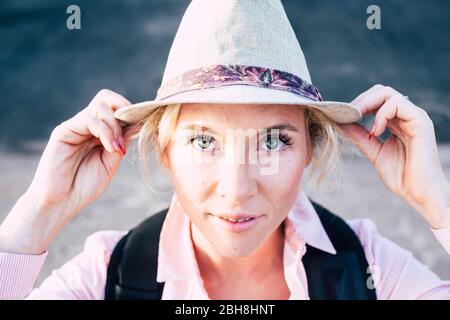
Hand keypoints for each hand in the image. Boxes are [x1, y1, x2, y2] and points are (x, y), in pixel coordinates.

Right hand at [0, 89, 140, 253]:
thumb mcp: (111, 162)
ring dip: (115, 125)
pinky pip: (90, 120)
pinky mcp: (64, 131)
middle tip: (129, 133)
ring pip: (100, 106)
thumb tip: (139, 123)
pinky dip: (105, 131)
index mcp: (99, 132)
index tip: (142, 129)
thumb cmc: (85, 186)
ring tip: (118, 148)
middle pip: (107, 98)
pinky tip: (111, 148)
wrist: (60, 203)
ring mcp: (75, 126)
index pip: (117, 108)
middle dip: (124, 110)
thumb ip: (122, 142)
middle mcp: (87, 125)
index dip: (132, 114)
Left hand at [338, 84, 449, 228]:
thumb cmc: (401, 177)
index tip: (342, 117)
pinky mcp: (420, 122)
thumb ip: (359, 137)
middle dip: (360, 101)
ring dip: (367, 104)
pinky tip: (374, 131)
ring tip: (357, 121)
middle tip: (346, 115)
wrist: (420, 194)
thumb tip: (341, 123)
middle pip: (381, 91)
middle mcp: (406, 116)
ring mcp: (414, 117)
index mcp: (396, 122)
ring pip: (388, 93)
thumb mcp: (374, 152)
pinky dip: (381, 114)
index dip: (358, 105)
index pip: (376, 100)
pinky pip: (397, 103)